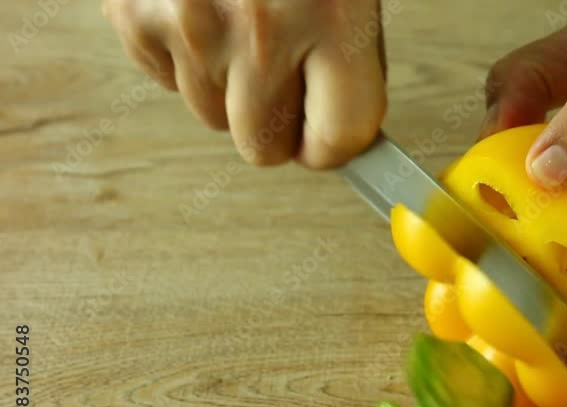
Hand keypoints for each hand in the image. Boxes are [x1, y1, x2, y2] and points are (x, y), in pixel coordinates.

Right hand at [102, 0, 386, 167]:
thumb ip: (344, 55)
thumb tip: (337, 131)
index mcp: (333, 16)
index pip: (338, 139)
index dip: (332, 146)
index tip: (327, 139)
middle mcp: (261, 28)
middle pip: (263, 146)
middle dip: (276, 124)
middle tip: (283, 79)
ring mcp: (190, 23)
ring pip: (211, 116)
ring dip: (228, 87)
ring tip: (240, 21)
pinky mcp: (135, 14)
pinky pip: (166, 81)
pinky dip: (185, 57)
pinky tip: (203, 7)